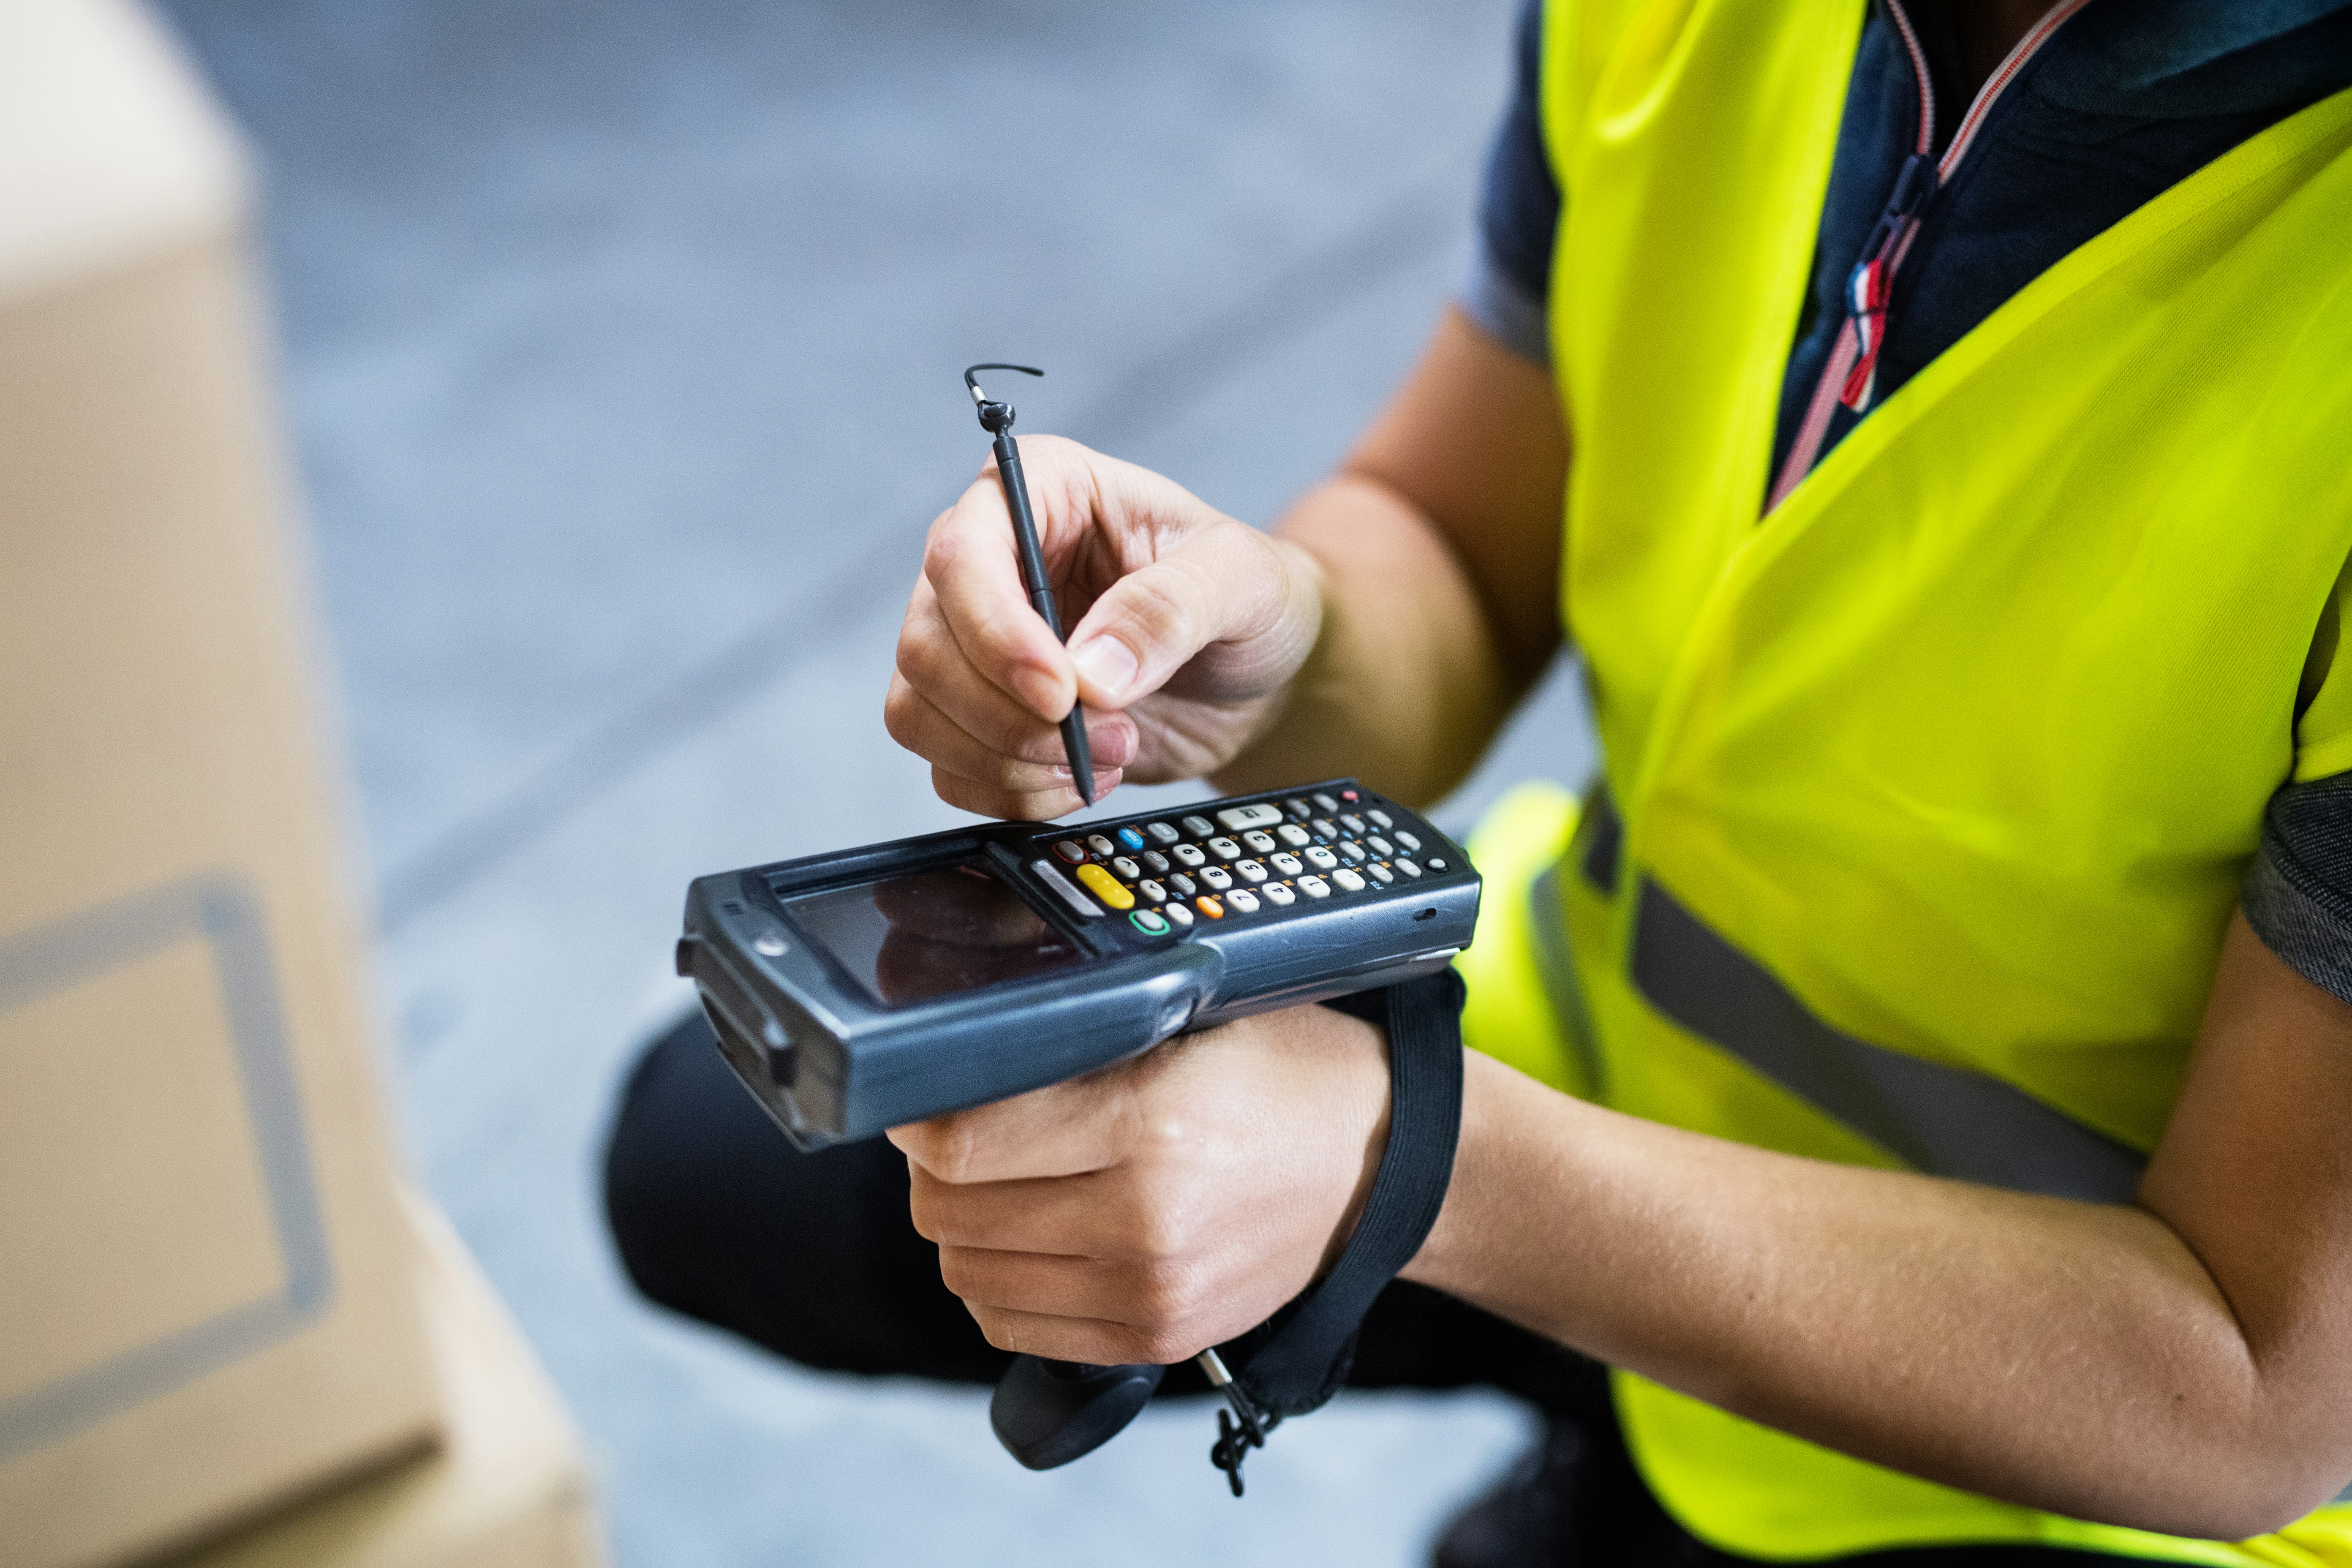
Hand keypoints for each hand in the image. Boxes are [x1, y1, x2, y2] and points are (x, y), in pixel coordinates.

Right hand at [885, 435, 1322, 819]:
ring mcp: (978, 646)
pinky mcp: (985, 717)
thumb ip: (1170, 608)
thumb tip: (1092, 671)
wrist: (1263, 671)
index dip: (996, 633)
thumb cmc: (1253, 597)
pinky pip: (949, 770)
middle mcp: (991, 564)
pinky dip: (1013, 792)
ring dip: (1010, 760)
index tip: (1062, 693)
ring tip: (1112, 754)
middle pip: (925, 647)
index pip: (961, 555)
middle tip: (1112, 734)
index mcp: (1039, 492)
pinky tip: (1085, 778)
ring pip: (919, 714)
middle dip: (1010, 715)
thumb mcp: (1241, 579)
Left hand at [889, 1003, 1389, 1364]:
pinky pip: (1012, 1328)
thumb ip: (1074, 1044)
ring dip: (964, 1228)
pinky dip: (1000, 1284)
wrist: (1380, 1162)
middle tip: (968, 1134)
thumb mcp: (1186, 1021)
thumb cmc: (1283, 1073)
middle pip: (950, 1213)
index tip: (921, 1098)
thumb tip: (955, 1065)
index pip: (961, 1144)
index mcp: (1149, 1125)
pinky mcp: (1157, 1339)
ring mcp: (1149, 1294)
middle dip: (935, 1170)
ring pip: (968, 1275)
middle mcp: (1144, 1222)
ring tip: (1007, 1184)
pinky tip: (1036, 1238)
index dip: (918, 1118)